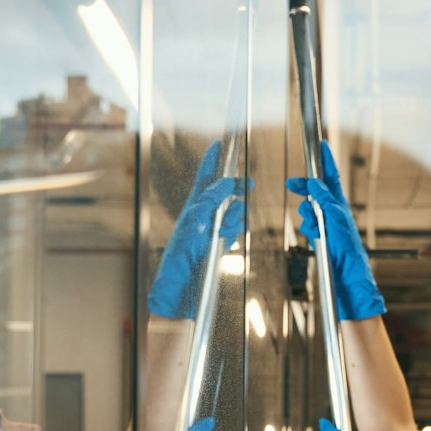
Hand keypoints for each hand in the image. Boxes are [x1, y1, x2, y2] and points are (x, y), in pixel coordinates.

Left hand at [147, 141, 246, 319]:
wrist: (182, 286)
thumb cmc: (182, 253)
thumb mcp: (196, 219)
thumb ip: (212, 197)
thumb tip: (226, 182)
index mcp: (193, 204)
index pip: (205, 176)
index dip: (212, 160)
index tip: (218, 144)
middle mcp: (203, 214)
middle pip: (225, 192)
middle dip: (236, 189)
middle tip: (249, 184)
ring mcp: (212, 229)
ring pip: (233, 211)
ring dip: (232, 217)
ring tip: (221, 231)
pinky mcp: (220, 244)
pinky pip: (235, 230)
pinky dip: (233, 233)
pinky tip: (224, 240)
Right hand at [286, 140, 385, 321]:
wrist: (348, 280)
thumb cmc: (348, 252)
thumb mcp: (336, 220)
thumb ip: (325, 200)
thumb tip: (316, 183)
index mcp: (342, 205)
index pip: (332, 178)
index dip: (326, 161)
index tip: (321, 145)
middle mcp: (335, 213)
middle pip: (316, 192)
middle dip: (304, 188)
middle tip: (291, 184)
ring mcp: (328, 226)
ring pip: (309, 210)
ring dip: (307, 215)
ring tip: (314, 225)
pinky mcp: (322, 239)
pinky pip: (309, 227)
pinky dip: (308, 229)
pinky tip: (314, 236)